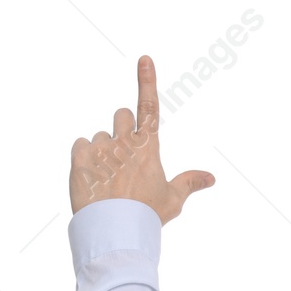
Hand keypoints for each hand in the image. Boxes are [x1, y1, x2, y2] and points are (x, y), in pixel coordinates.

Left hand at [69, 55, 214, 223]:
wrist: (115, 231)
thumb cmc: (147, 216)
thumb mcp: (172, 201)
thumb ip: (189, 183)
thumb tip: (210, 177)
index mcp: (148, 148)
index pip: (149, 107)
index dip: (147, 81)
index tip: (144, 60)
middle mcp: (124, 142)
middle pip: (120, 116)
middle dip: (122, 130)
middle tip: (123, 158)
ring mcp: (100, 148)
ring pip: (100, 136)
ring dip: (103, 150)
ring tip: (107, 179)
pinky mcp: (80, 157)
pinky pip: (80, 144)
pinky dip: (85, 157)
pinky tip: (93, 178)